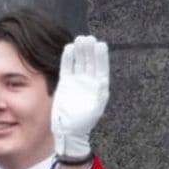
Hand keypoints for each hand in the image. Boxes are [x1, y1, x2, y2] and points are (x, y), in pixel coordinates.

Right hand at [52, 35, 109, 161]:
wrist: (69, 129)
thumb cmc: (84, 122)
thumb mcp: (95, 110)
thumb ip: (100, 95)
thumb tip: (103, 80)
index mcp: (99, 87)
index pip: (101, 68)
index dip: (101, 57)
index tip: (101, 45)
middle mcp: (89, 81)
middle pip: (90, 62)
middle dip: (90, 50)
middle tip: (88, 39)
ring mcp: (77, 80)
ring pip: (79, 62)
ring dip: (80, 51)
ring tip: (80, 40)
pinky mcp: (65, 82)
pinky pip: (67, 67)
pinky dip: (67, 58)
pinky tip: (69, 48)